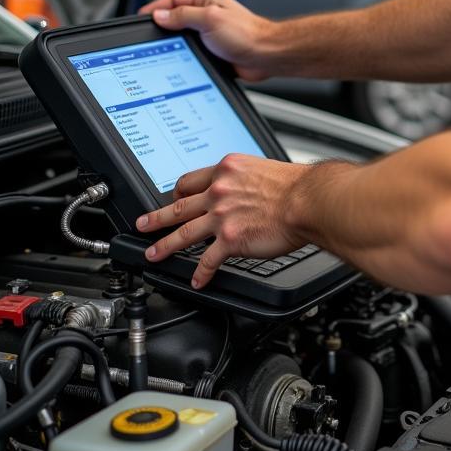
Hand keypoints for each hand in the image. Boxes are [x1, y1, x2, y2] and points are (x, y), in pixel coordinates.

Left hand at [136, 154, 311, 287]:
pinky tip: (198, 280)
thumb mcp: (263, 169)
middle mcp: (219, 191)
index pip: (191, 181)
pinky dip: (201, 273)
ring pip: (183, 232)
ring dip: (165, 245)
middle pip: (179, 206)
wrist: (308, 201)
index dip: (178, 192)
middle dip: (157, 218)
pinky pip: (208, 259)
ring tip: (153, 254)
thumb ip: (246, 180)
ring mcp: (222, 216)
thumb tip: (245, 190)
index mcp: (227, 170)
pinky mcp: (230, 239)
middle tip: (143, 224)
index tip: (173, 198)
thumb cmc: (296, 185)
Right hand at [139, 0, 276, 81]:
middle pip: (176, 18)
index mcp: (207, 0)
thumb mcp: (209, 18)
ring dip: (174, 44)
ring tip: (160, 50)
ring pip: (184, 37)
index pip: (173, 0)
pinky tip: (178, 62)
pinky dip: (185, 56)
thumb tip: (160, 15)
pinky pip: (193, 52)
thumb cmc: (247, 34)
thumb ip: (183, 15)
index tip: (142, 16)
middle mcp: (209, 15)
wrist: (266, 56)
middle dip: (162, 27)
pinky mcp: (214, 50)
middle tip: (147, 35)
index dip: (156, 8)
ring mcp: (211, 33)